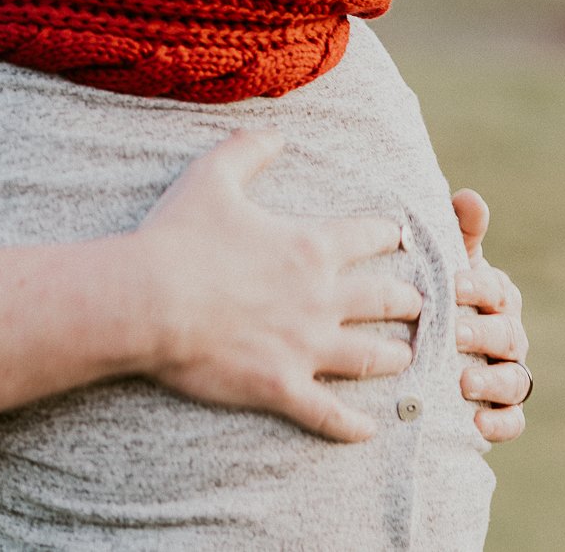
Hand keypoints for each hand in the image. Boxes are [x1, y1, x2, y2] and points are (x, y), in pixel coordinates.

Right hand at [130, 130, 421, 442]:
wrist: (147, 299)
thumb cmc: (177, 237)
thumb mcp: (211, 176)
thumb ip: (247, 149)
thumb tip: (275, 133)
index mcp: (309, 247)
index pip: (370, 237)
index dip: (389, 234)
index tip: (399, 236)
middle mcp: (321, 299)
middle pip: (386, 300)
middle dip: (408, 301)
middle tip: (417, 303)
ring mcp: (305, 347)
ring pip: (372, 357)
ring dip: (394, 357)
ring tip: (405, 358)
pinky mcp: (282, 386)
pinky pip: (329, 414)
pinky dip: (352, 426)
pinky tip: (369, 431)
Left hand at [451, 188, 528, 442]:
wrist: (421, 347)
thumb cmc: (437, 294)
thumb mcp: (445, 262)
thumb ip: (458, 233)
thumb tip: (469, 197)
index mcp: (497, 297)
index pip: (497, 290)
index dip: (478, 287)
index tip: (452, 285)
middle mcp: (509, 335)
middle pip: (507, 335)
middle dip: (482, 334)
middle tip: (454, 334)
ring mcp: (508, 373)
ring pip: (515, 380)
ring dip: (492, 382)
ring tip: (463, 383)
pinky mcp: (501, 410)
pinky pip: (513, 420)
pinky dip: (500, 423)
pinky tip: (477, 424)